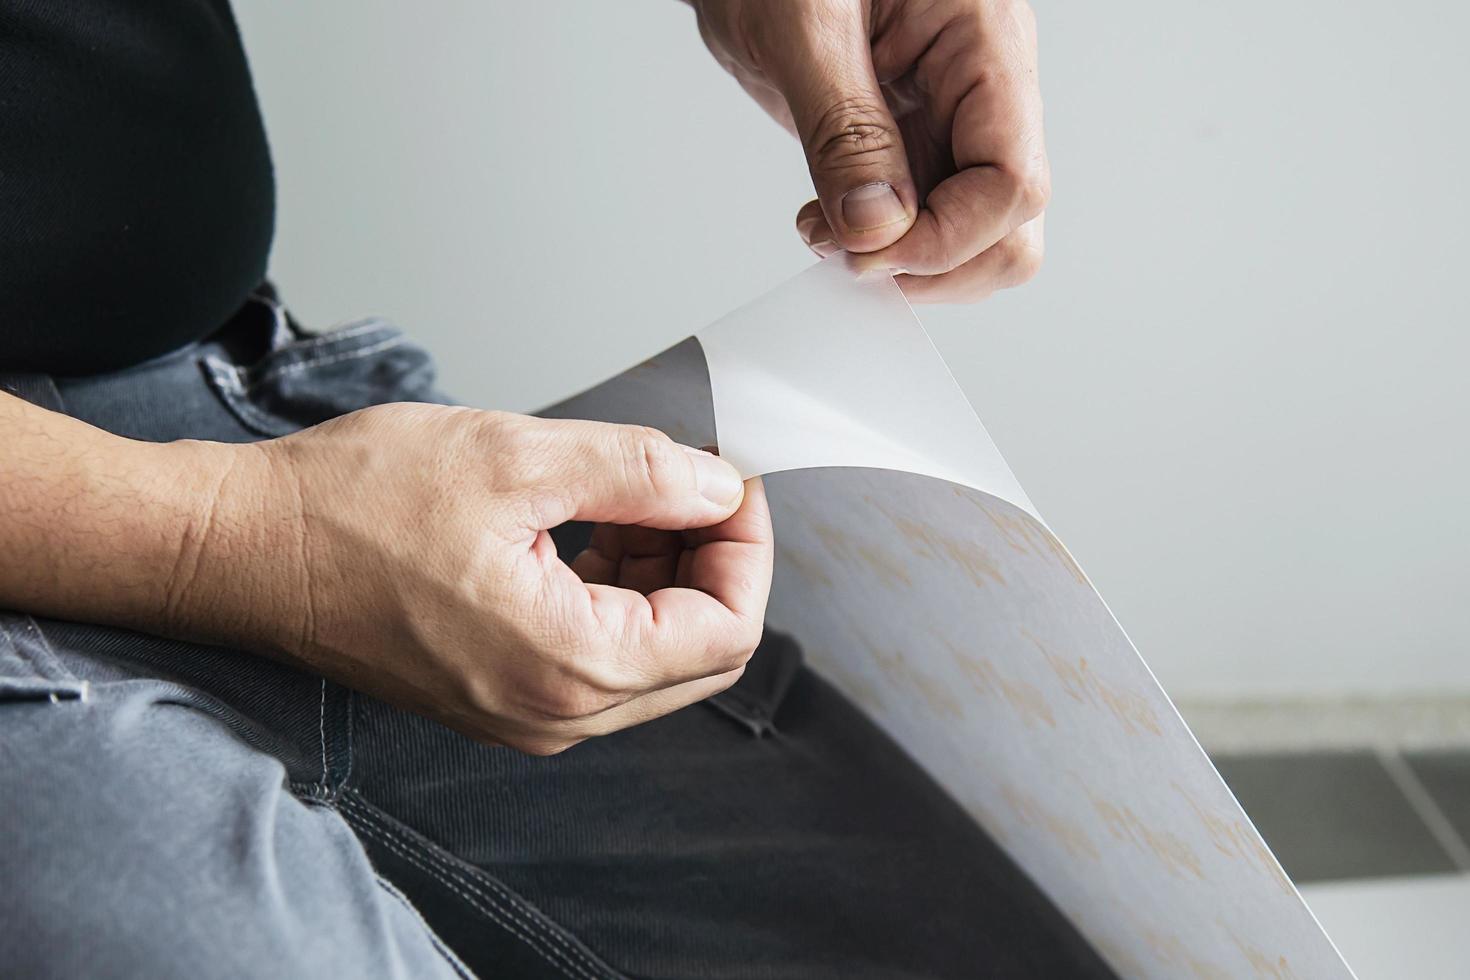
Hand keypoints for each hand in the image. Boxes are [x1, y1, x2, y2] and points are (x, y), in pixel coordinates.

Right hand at [185, 405, 771, 754]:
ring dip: (664, 572)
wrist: (245, 550)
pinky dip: (617, 591)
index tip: (730, 480)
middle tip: (688, 482)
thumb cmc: (350, 507)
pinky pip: (598, 655)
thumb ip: (640, 475)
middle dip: (710, 560)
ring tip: (628, 498)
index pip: (728, 631)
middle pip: (699, 651)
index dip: (747, 547)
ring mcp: (527, 715)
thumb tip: (716, 486)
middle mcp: (555, 716)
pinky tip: (591, 529)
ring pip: (652, 653)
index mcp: (569, 667)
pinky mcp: (502, 695)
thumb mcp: (515, 460)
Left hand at [692, 0, 1047, 301]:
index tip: (868, 254)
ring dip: (906, 264)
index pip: (1013, 180)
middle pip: (1011, 225)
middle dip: (934, 264)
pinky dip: (882, 247)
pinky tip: (830, 224)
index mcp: (984, 41)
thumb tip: (877, 225)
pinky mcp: (913, 148)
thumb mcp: (803, 30)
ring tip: (831, 235)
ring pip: (976, 239)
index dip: (946, 238)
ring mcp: (951, 123)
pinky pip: (926, 224)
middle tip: (851, 256)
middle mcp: (983, 87)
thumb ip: (844, 129)